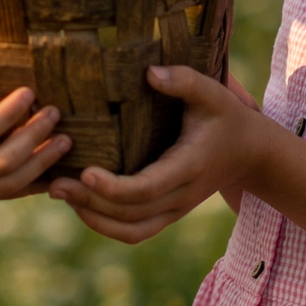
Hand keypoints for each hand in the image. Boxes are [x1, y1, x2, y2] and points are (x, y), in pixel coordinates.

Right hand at [0, 40, 68, 239]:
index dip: (9, 113)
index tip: (29, 92)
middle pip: (2, 164)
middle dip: (35, 139)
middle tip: (55, 113)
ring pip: (8, 186)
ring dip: (41, 164)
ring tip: (65, 141)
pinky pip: (3, 198)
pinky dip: (31, 185)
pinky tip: (52, 170)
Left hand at [49, 65, 271, 244]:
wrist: (250, 153)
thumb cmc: (226, 117)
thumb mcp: (213, 93)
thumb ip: (184, 81)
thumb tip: (149, 73)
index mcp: (190, 166)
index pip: (147, 189)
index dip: (113, 187)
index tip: (84, 171)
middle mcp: (182, 196)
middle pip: (131, 213)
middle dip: (90, 201)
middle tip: (55, 182)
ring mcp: (176, 210)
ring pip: (131, 230)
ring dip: (93, 217)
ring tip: (60, 194)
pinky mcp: (169, 214)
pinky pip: (135, 232)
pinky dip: (105, 225)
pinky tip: (80, 204)